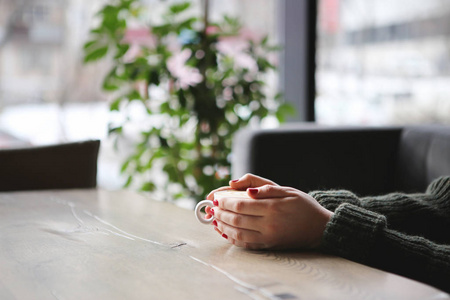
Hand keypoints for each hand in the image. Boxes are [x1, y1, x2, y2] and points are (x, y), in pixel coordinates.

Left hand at [205, 173, 332, 249]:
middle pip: (237, 220)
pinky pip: (246, 244)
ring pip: (238, 234)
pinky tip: (225, 232)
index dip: (225, 202)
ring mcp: (268, 237)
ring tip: (214, 219)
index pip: (241, 205)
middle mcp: (269, 224)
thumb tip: (247, 191)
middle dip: (220, 214)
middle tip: (211, 208)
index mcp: (273, 208)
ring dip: (223, 226)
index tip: (216, 198)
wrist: (319, 228)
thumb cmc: (304, 206)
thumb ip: (267, 189)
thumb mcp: (289, 191)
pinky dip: (232, 238)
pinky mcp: (269, 246)